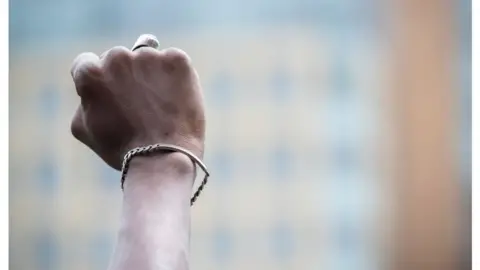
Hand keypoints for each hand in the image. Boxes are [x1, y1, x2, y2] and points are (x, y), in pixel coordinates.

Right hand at [70, 34, 205, 170]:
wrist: (163, 158)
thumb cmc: (122, 149)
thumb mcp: (83, 129)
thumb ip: (83, 101)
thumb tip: (88, 90)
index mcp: (91, 72)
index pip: (88, 63)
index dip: (100, 81)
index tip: (112, 95)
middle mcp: (118, 57)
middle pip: (120, 58)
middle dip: (126, 76)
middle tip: (139, 104)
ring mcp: (149, 56)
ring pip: (148, 58)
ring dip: (152, 74)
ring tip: (160, 104)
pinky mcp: (177, 60)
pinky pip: (175, 62)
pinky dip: (176, 77)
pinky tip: (177, 100)